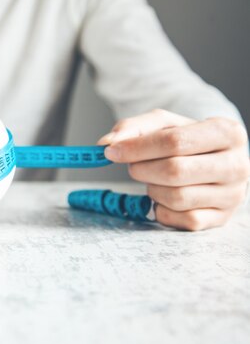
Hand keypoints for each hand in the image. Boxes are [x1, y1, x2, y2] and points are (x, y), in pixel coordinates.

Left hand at [98, 109, 249, 230]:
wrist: (213, 159)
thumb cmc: (188, 140)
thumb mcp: (164, 124)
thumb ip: (134, 128)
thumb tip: (107, 143)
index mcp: (227, 132)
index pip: (174, 141)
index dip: (137, 148)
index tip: (111, 151)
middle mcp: (237, 164)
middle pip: (174, 171)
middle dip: (142, 169)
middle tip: (133, 166)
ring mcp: (232, 195)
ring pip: (177, 198)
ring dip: (152, 189)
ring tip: (154, 179)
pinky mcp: (222, 218)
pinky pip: (183, 220)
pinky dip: (163, 209)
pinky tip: (165, 197)